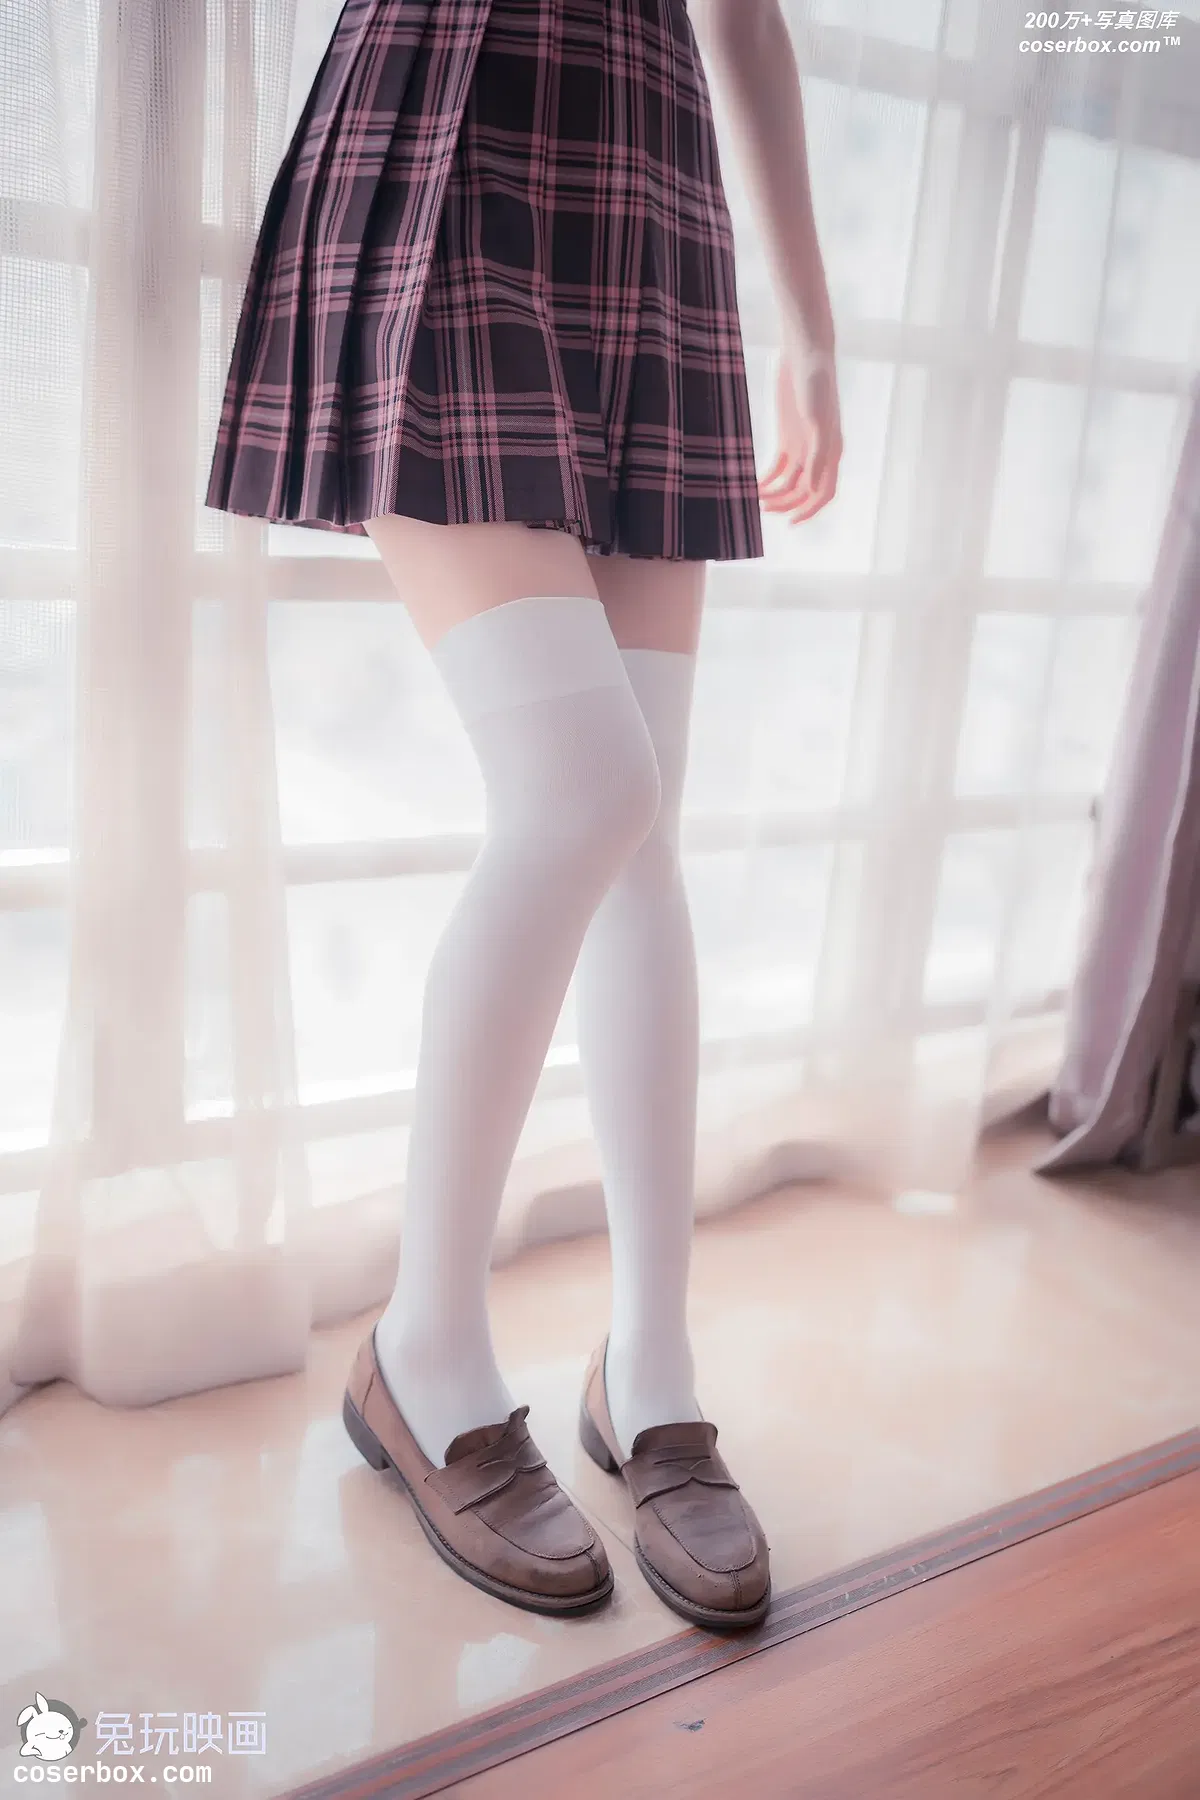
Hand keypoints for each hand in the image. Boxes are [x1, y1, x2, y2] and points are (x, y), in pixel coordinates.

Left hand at [757, 345, 841, 523]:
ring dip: (774, 494)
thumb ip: (818, 454)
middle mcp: (820, 453)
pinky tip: (754, 485)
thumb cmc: (816, 383)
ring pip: (790, 482)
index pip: (824, 492)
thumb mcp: (817, 420)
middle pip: (804, 491)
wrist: (805, 354)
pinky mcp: (788, 437)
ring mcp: (803, 446)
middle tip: (763, 509)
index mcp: (832, 452)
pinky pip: (779, 467)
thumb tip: (815, 487)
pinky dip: (768, 479)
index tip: (791, 522)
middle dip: (785, 503)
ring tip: (754, 498)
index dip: (809, 510)